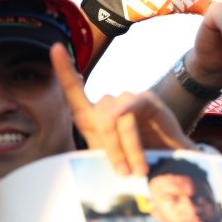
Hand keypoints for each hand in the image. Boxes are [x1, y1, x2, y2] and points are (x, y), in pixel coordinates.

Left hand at [52, 44, 192, 175]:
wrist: (166, 173)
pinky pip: (130, 113)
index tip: (55, 48)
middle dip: (109, 147)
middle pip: (98, 117)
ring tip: (136, 170)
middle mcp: (109, 105)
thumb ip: (96, 146)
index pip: (75, 92)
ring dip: (124, 147)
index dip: (64, 70)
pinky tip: (136, 148)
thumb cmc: (133, 169)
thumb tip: (90, 138)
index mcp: (93, 119)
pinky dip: (131, 136)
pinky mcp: (147, 101)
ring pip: (114, 118)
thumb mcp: (107, 160)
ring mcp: (128, 100)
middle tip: (123, 173)